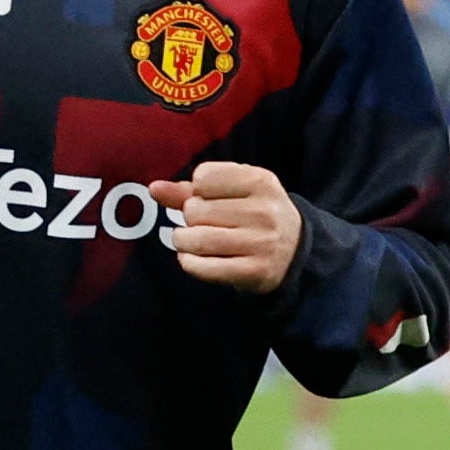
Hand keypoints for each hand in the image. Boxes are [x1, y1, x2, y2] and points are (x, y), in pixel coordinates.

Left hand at [156, 160, 301, 293]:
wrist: (296, 254)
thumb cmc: (255, 216)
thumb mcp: (234, 193)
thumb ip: (191, 190)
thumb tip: (153, 188)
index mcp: (261, 181)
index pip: (203, 177)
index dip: (197, 190)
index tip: (210, 199)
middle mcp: (264, 211)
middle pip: (196, 210)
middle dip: (190, 218)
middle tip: (202, 224)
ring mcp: (261, 243)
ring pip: (196, 239)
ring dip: (183, 241)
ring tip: (189, 241)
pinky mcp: (254, 271)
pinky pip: (203, 267)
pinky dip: (189, 263)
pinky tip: (194, 259)